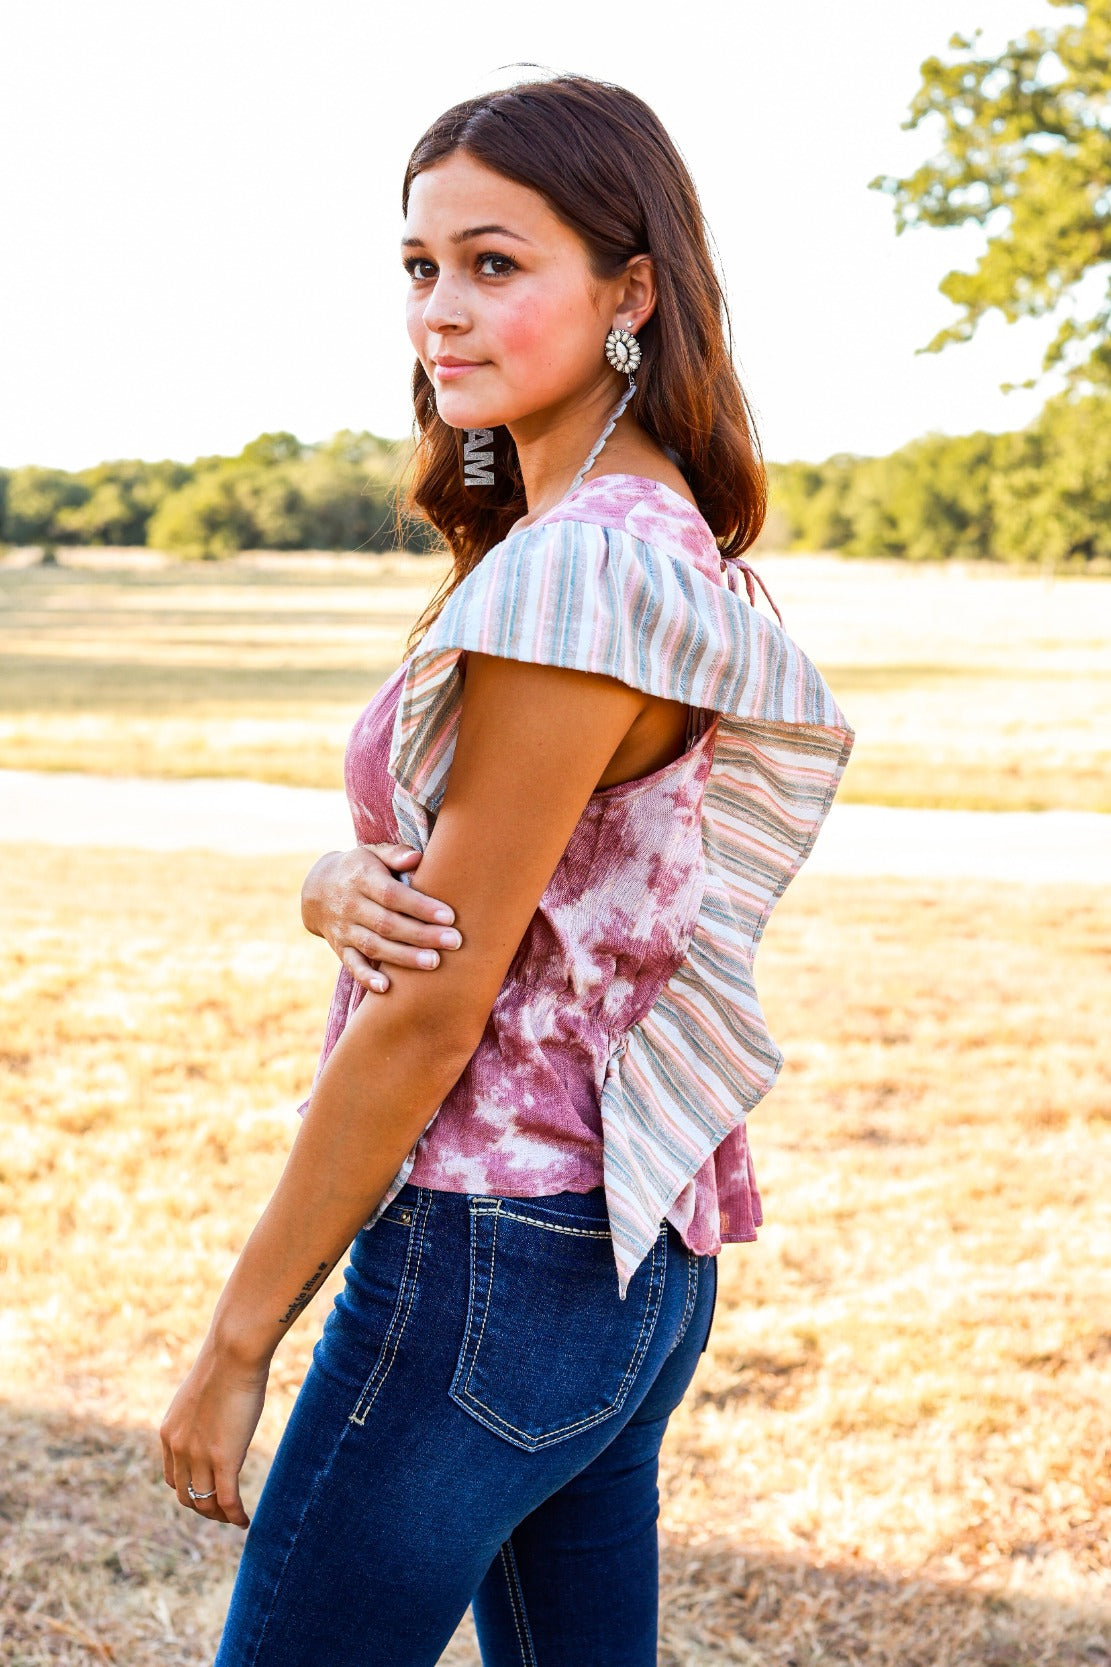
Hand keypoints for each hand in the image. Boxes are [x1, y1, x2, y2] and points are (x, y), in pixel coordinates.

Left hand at [160, 1337, 268, 1529]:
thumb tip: (213, 1418)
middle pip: (186, 1496)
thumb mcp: (200, 1395)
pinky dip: (235, 1516)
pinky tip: (245, 1521)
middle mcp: (179, 1449)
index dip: (189, 1491)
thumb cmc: (225, 1364)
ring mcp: (200, 1456)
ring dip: (219, 1516)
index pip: (173, 1478)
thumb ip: (200, 1415)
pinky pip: (228, 1500)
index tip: (207, 1493)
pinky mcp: (224, 1458)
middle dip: (203, 1508)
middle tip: (222, 1512)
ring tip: (234, 1519)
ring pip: (205, 1503)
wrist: (233, 1353)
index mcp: (169, 1433)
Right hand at [300, 844, 462, 992]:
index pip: (392, 895)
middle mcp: (350, 905)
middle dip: (421, 934)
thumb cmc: (361, 869)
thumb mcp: (373, 853)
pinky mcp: (340, 948)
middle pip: (387, 923)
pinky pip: (352, 965)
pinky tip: (387, 988)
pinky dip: (366, 977)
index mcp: (362, 878)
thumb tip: (418, 857)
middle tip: (454, 942)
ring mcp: (344, 929)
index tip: (448, 916)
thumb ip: (395, 854)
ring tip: (434, 962)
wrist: (318, 889)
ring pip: (374, 946)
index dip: (420, 907)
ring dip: (404, 957)